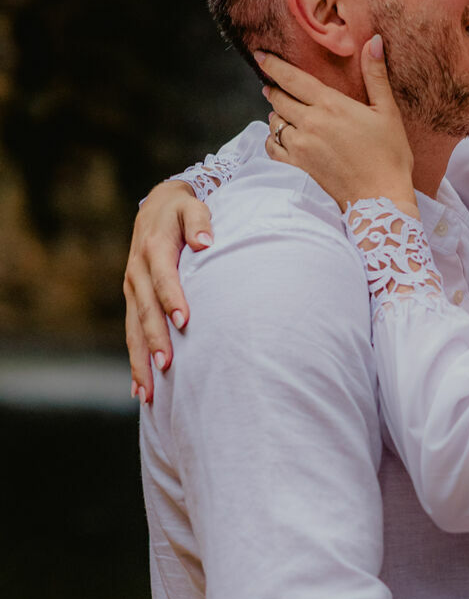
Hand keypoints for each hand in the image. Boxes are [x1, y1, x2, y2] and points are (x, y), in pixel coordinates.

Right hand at [124, 183, 213, 401]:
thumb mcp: (192, 206)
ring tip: (148, 392)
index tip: (184, 321)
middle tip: (168, 367)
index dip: (172, 298)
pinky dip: (135, 361)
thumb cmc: (182, 210)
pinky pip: (131, 334)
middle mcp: (137, 271)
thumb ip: (200, 222)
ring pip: (133, 329)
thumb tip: (206, 241)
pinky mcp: (133, 300)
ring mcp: (132, 288)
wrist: (157, 206)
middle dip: (155, 339)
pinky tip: (140, 390)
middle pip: (145, 310)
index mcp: (154, 248)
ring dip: (140, 360)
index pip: (164, 277)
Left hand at [259, 38, 416, 214]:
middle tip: (272, 85)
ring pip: (275, 122)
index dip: (272, 65)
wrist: (381, 200)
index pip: (291, 78)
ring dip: (276, 115)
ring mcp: (300, 147)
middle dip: (274, 89)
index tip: (260, 56)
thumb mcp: (388, 112)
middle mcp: (310, 123)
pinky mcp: (297, 168)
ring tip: (282, 112)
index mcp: (331, 105)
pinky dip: (273, 140)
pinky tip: (281, 138)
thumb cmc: (390, 156)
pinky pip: (273, 148)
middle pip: (278, 98)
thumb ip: (376, 75)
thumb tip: (374, 41)